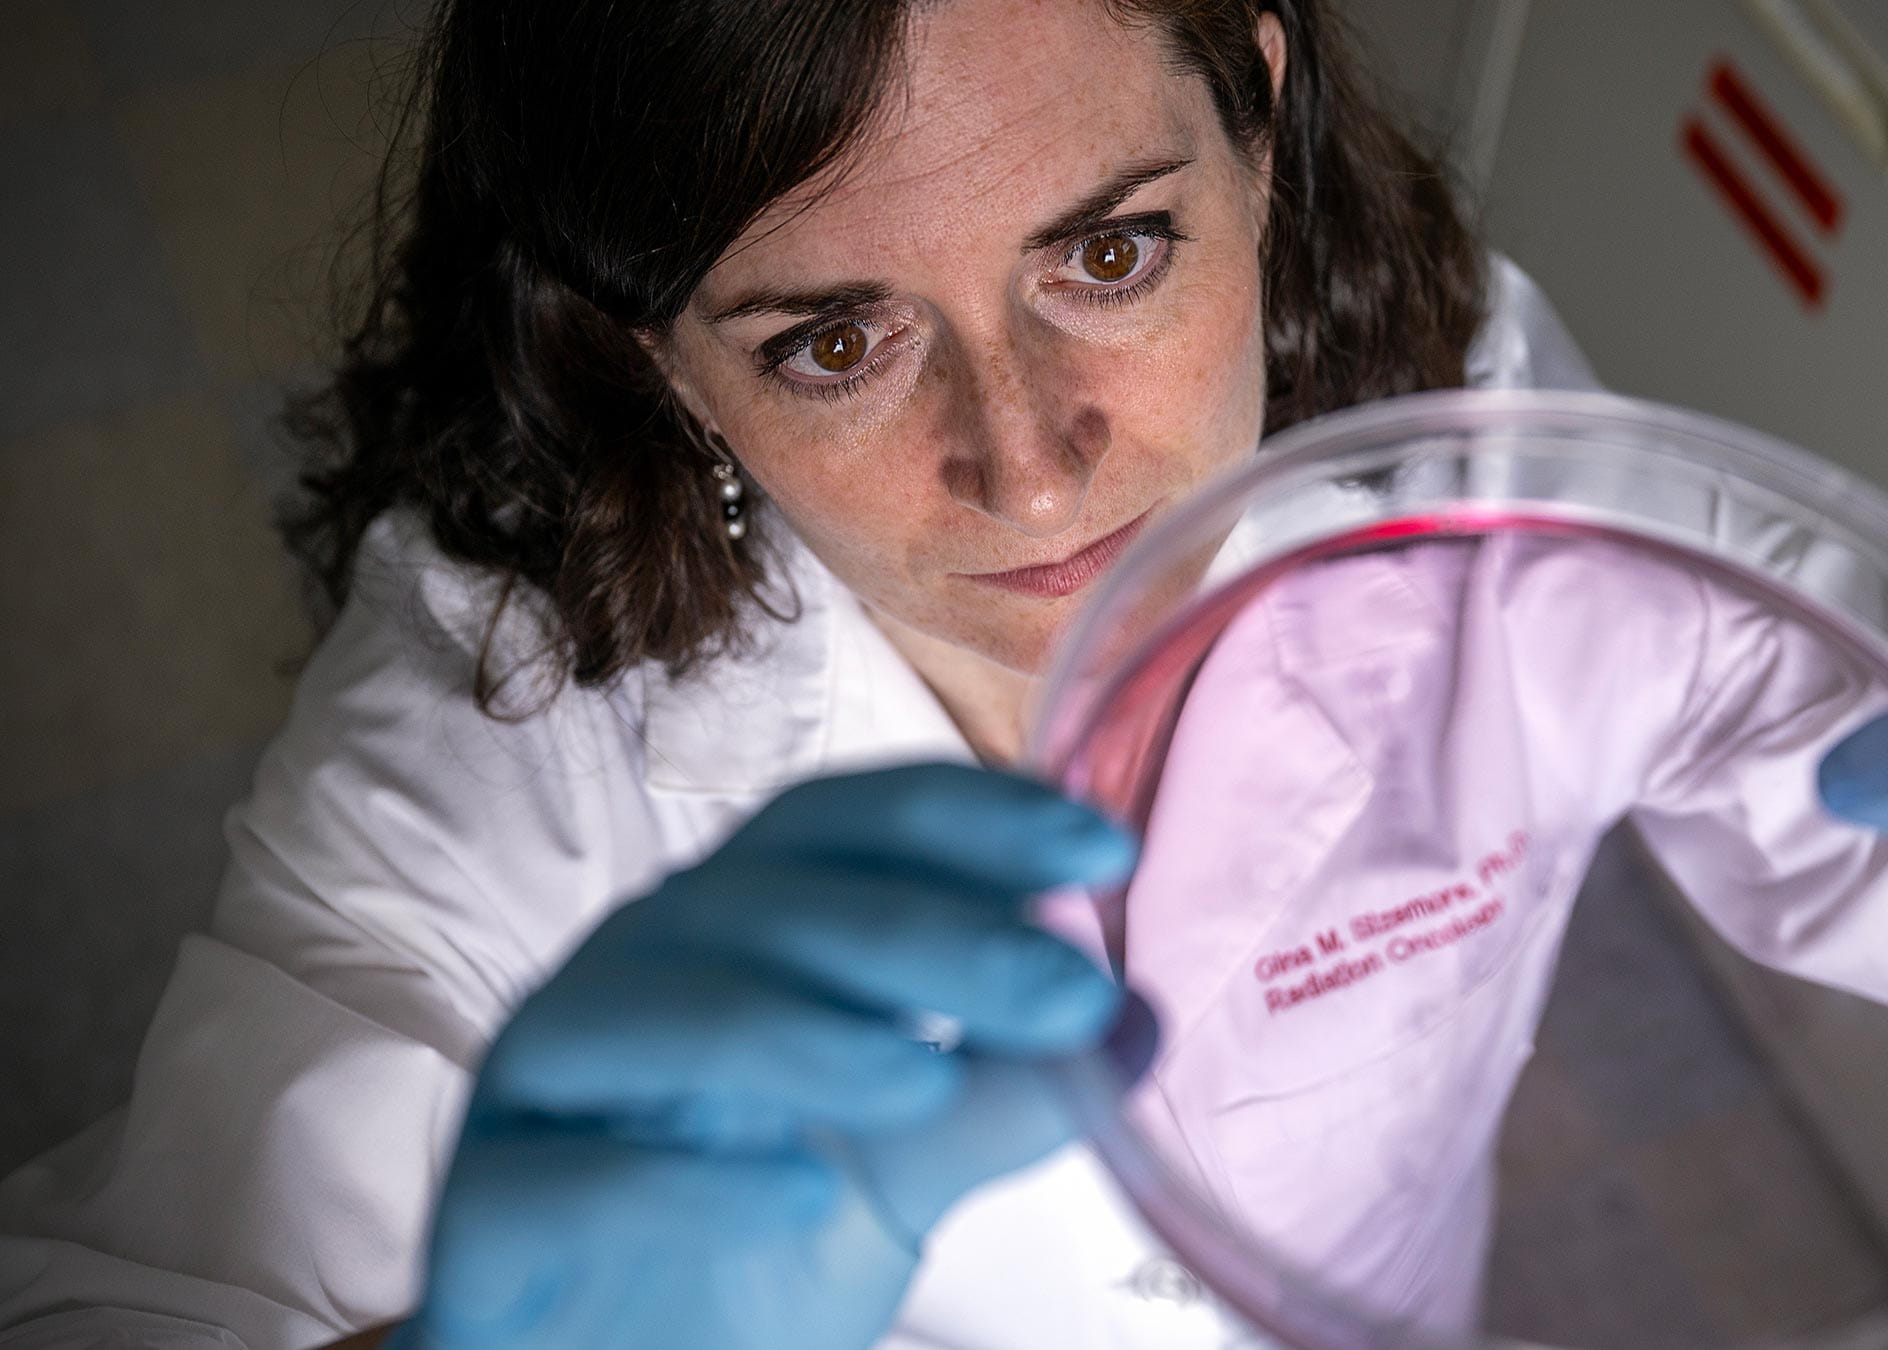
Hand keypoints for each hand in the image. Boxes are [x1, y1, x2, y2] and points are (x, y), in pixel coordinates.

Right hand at [389, 764, 1140, 1349]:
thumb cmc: (753, 1232)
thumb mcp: (907, 1160)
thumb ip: (1010, 1093)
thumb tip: (1139, 1021)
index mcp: (737, 926)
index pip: (846, 824)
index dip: (970, 816)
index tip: (1101, 848)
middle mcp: (638, 968)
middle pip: (772, 904)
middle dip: (929, 934)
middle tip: (1070, 988)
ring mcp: (551, 1078)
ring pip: (664, 1006)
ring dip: (807, 1034)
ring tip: (931, 1079)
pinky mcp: (489, 1205)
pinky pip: (572, 1168)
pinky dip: (688, 1176)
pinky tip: (798, 1197)